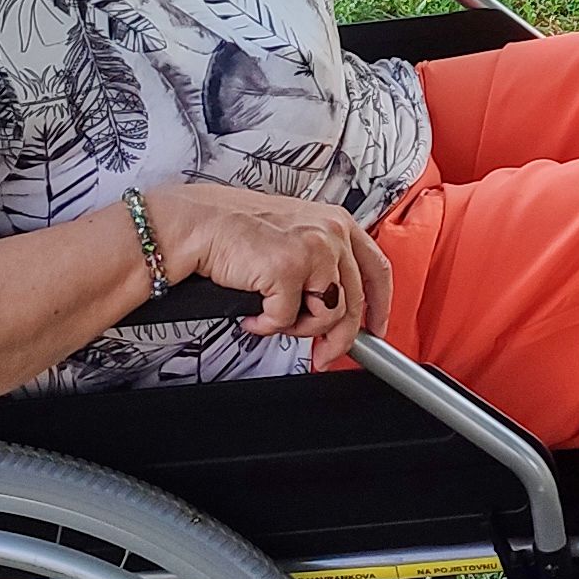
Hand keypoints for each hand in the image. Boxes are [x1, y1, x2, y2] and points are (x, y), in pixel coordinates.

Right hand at [149, 183, 391, 364]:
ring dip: (295, 328)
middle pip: (353, 303)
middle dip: (338, 340)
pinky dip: (266, 325)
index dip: (381, 306)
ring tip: (271, 316)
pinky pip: (286, 321)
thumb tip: (335, 307)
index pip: (377, 269)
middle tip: (322, 356)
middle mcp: (331, 234)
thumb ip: (321, 263)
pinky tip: (252, 312)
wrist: (198, 223)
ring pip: (325, 316)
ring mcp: (313, 251)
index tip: (377, 329)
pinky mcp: (288, 270)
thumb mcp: (295, 235)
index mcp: (337, 223)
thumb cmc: (237, 230)